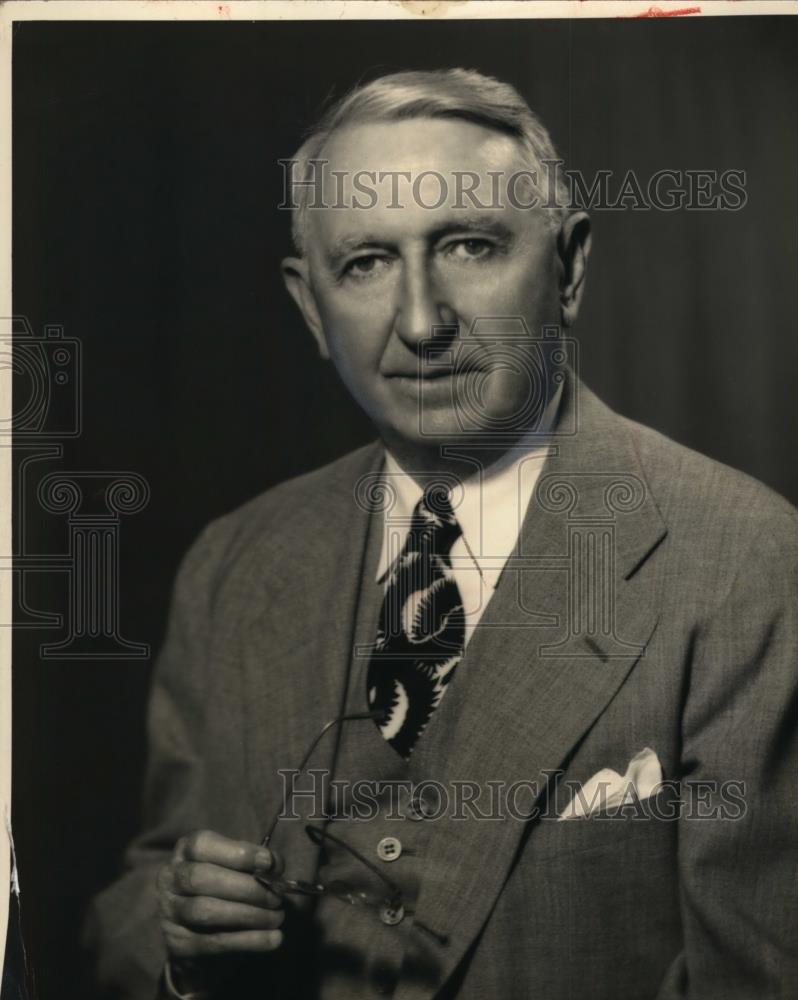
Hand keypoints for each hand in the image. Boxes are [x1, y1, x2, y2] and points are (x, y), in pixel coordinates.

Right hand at [157, 829, 284, 984]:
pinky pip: (215, 942)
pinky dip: (249, 940)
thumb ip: (250, 862)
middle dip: (246, 887)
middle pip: (202, 878)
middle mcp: (170, 878)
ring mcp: (169, 912)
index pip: (202, 845)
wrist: (194, 931)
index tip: (269, 863)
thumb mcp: (231, 866)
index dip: (239, 853)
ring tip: (277, 917)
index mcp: (184, 851)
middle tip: (277, 897)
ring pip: (206, 911)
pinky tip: (273, 938)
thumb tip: (275, 865)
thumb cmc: (220, 887)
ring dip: (250, 914)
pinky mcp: (178, 943)